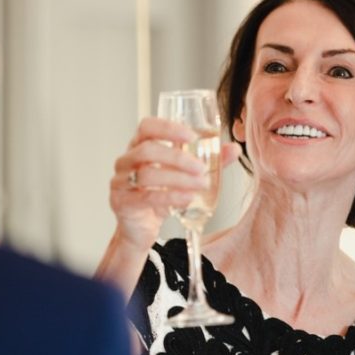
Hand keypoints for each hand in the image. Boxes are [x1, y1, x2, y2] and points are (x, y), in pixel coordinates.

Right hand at [109, 117, 238, 248]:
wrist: (140, 228)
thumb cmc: (158, 195)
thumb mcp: (183, 176)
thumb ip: (207, 161)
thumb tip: (233, 149)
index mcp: (139, 146)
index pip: (147, 127)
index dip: (168, 128)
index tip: (192, 136)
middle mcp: (126, 161)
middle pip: (147, 150)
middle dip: (177, 158)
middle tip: (201, 167)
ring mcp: (121, 182)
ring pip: (147, 175)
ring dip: (178, 178)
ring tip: (200, 184)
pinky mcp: (122, 203)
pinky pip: (146, 197)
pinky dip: (170, 197)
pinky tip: (188, 199)